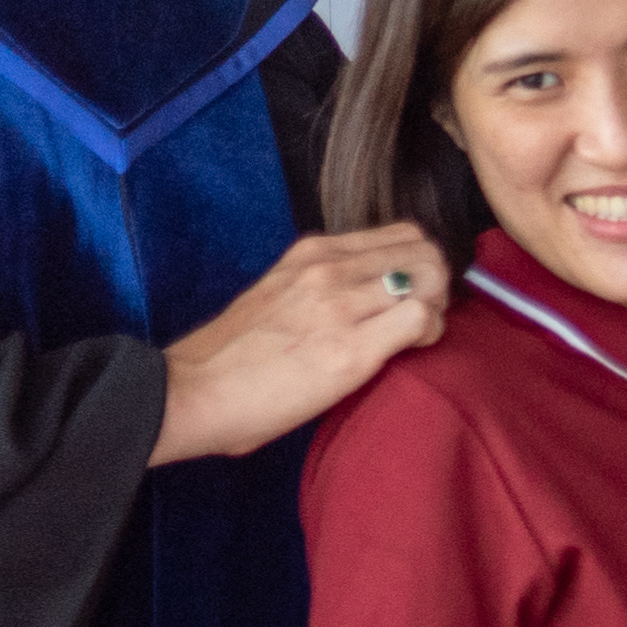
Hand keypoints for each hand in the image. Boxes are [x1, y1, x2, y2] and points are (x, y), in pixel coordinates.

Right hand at [157, 224, 444, 462]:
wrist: (189, 392)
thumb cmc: (230, 358)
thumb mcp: (278, 295)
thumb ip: (321, 286)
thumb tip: (367, 297)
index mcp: (311, 253)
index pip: (399, 234)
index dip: (419, 264)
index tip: (411, 294)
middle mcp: (328, 268)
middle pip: (423, 249)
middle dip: (436, 282)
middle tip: (422, 317)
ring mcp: (340, 304)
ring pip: (430, 278)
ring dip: (436, 307)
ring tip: (414, 337)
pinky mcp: (351, 349)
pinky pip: (421, 320)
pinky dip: (430, 334)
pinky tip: (408, 353)